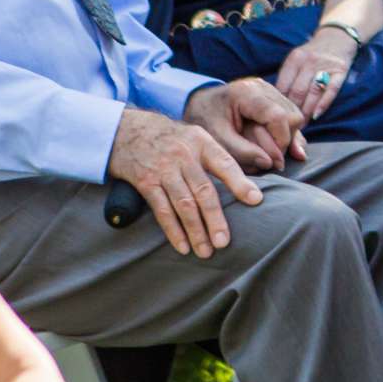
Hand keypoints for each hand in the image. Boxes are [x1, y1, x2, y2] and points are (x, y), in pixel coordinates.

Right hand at [109, 108, 263, 258]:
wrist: (126, 130)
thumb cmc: (170, 138)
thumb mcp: (195, 136)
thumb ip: (216, 158)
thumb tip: (246, 186)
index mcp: (201, 142)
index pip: (225, 164)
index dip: (240, 183)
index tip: (256, 200)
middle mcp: (183, 155)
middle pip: (203, 191)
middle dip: (215, 219)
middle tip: (224, 242)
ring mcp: (163, 169)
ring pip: (183, 204)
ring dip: (195, 231)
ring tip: (206, 251)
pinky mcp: (146, 182)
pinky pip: (162, 210)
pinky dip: (173, 230)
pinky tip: (183, 246)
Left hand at [185, 76, 304, 171]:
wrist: (198, 105)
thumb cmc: (204, 121)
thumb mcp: (217, 139)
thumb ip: (242, 152)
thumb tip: (270, 163)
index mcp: (246, 93)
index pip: (279, 117)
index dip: (280, 142)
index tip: (271, 161)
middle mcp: (262, 87)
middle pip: (292, 117)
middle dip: (283, 142)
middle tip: (267, 159)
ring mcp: (269, 90)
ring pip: (295, 117)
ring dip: (286, 138)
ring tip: (269, 152)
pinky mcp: (272, 97)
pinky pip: (291, 116)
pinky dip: (287, 133)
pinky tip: (285, 148)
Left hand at [277, 26, 361, 122]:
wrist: (338, 36)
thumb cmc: (313, 54)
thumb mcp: (297, 59)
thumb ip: (288, 77)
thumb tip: (276, 104)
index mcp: (295, 58)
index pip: (283, 85)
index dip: (279, 104)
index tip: (277, 118)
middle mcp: (309, 61)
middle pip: (297, 91)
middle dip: (292, 111)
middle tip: (288, 127)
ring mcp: (325, 65)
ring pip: (313, 92)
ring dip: (306, 112)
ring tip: (301, 126)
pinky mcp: (340, 70)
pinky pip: (331, 90)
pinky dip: (323, 104)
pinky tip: (317, 115)